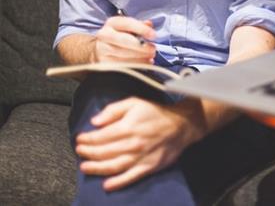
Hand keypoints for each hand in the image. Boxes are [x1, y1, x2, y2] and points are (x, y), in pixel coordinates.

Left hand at [75, 97, 205, 190]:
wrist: (182, 124)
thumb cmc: (157, 112)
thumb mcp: (134, 102)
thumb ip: (113, 110)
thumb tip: (95, 121)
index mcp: (127, 127)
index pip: (100, 137)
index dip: (87, 139)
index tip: (80, 139)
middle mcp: (132, 144)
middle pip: (103, 153)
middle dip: (88, 153)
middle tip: (79, 151)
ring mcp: (141, 157)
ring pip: (113, 166)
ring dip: (96, 168)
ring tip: (85, 167)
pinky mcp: (149, 167)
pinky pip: (130, 177)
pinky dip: (118, 183)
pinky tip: (107, 185)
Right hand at [93, 16, 156, 63]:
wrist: (102, 48)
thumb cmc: (120, 36)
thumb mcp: (128, 27)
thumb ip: (140, 25)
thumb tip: (149, 24)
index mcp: (112, 23)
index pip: (127, 23)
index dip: (142, 29)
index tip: (153, 35)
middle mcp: (105, 35)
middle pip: (125, 41)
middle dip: (141, 46)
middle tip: (153, 49)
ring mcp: (103, 50)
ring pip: (124, 55)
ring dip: (141, 57)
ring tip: (150, 57)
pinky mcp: (105, 63)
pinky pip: (123, 66)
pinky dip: (136, 65)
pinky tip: (144, 63)